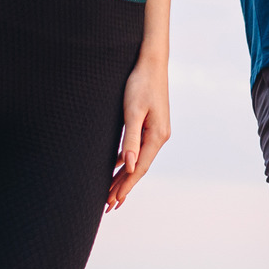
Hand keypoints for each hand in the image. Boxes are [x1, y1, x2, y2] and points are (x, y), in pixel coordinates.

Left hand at [106, 55, 170, 210]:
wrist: (152, 63)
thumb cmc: (140, 84)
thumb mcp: (132, 111)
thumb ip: (131, 139)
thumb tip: (128, 166)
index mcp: (157, 136)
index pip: (139, 168)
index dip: (125, 186)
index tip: (113, 201)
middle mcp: (160, 136)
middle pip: (139, 167)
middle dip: (124, 186)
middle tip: (108, 205)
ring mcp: (157, 131)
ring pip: (138, 159)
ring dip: (125, 176)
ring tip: (111, 192)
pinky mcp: (152, 125)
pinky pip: (138, 149)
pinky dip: (127, 161)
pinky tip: (117, 167)